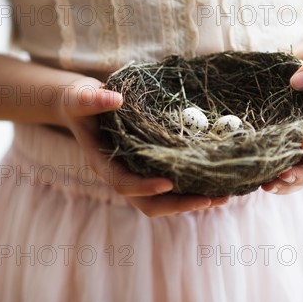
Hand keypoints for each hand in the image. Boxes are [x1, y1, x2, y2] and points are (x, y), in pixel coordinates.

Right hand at [58, 76, 227, 215]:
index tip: (168, 183)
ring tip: (223, 195)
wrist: (83, 105)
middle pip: (148, 202)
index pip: (123, 184)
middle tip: (211, 199)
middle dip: (178, 204)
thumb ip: (93, 99)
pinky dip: (191, 185)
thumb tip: (116, 99)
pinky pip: (170, 183)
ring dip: (191, 200)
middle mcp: (121, 173)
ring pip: (163, 198)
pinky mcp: (149, 166)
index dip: (144, 187)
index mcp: (103, 163)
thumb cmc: (80, 101)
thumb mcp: (81, 97)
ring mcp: (136, 172)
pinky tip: (216, 180)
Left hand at [261, 42, 302, 194]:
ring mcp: (297, 144)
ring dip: (281, 183)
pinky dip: (263, 171)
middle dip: (299, 177)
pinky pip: (274, 163)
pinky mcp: (277, 143)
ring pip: (294, 173)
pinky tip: (248, 174)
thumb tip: (297, 81)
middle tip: (280, 177)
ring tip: (264, 186)